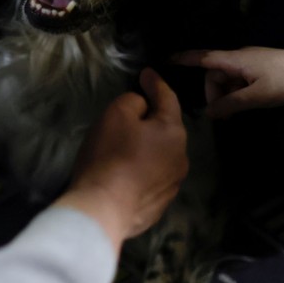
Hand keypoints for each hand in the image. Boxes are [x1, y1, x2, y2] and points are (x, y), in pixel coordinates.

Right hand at [56, 68, 187, 249]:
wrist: (103, 209)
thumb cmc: (110, 155)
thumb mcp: (116, 114)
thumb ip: (134, 101)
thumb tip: (143, 107)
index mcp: (174, 132)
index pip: (168, 98)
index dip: (155, 83)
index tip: (146, 73)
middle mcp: (181, 158)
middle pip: (167, 129)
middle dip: (153, 118)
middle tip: (134, 111)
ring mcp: (172, 185)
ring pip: (162, 155)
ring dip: (149, 147)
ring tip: (129, 145)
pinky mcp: (159, 206)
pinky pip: (152, 179)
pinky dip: (143, 171)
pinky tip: (127, 172)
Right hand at [172, 39, 283, 117]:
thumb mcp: (257, 97)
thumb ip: (231, 104)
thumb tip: (209, 112)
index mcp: (235, 60)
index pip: (202, 58)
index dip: (184, 59)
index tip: (166, 60)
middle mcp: (239, 57)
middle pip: (215, 74)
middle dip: (214, 93)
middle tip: (223, 115)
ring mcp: (251, 62)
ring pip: (228, 79)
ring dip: (228, 95)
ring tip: (237, 112)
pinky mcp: (260, 68)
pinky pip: (240, 79)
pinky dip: (238, 92)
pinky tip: (247, 104)